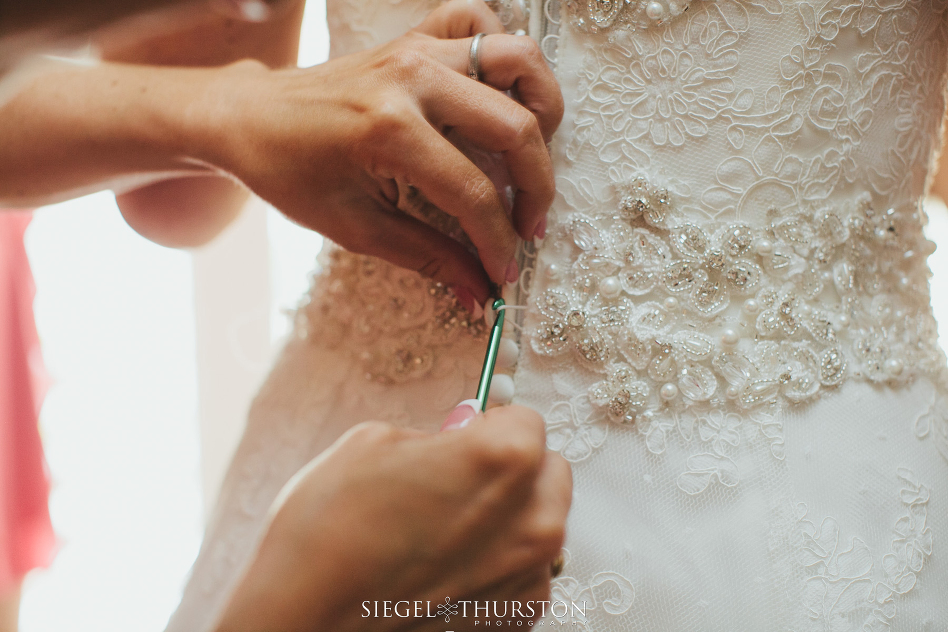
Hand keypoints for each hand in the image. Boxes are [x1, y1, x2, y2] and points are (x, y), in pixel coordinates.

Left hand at [204, 0, 562, 303]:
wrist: (248, 117)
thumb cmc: (289, 173)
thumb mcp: (355, 227)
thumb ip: (427, 257)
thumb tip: (479, 292)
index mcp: (388, 130)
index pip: (473, 193)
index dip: (498, 241)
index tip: (505, 272)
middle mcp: (411, 79)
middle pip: (514, 127)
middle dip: (536, 187)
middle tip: (529, 226)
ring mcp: (415, 49)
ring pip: (517, 59)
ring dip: (542, 109)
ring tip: (531, 156)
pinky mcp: (415, 37)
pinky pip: (479, 20)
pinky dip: (502, 52)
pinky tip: (498, 95)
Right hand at [214, 405, 571, 631]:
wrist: (307, 621)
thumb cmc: (329, 531)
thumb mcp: (375, 442)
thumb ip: (438, 435)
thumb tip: (463, 433)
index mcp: (505, 459)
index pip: (526, 421)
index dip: (489, 425)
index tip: (464, 437)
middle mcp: (533, 519)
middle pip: (546, 472)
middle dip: (511, 470)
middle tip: (456, 480)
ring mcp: (528, 576)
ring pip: (538, 525)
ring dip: (507, 519)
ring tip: (444, 531)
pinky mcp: (516, 619)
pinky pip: (522, 572)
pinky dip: (496, 565)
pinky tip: (445, 568)